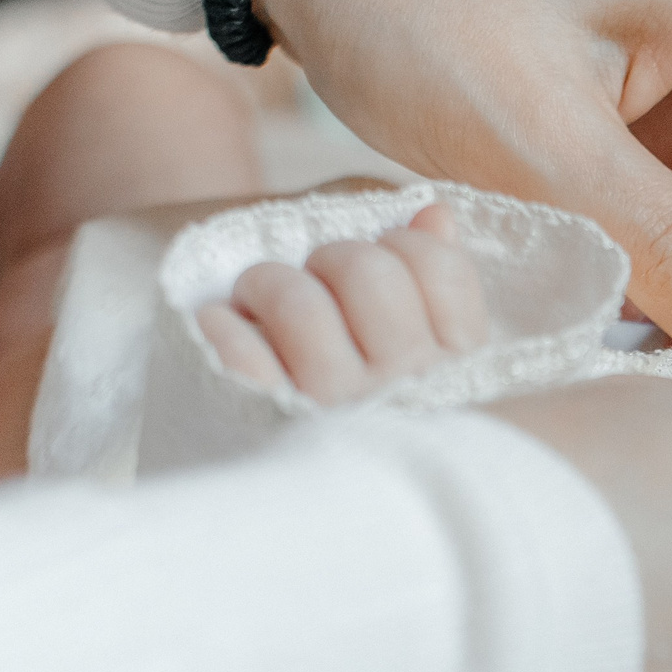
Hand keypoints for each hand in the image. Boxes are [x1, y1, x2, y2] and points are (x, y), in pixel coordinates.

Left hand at [197, 203, 489, 402]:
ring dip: (267, 284)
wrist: (283, 455)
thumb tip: (436, 215)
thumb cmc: (344, 353)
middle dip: (334, 259)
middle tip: (317, 279)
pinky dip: (223, 326)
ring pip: (301, 307)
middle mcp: (401, 389)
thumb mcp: (398, 305)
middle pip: (372, 276)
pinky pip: (242, 354)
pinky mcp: (267, 419)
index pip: (443, 271)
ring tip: (259, 301)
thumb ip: (423, 261)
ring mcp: (336, 408)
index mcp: (448, 362)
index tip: (383, 260)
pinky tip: (224, 324)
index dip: (405, 245)